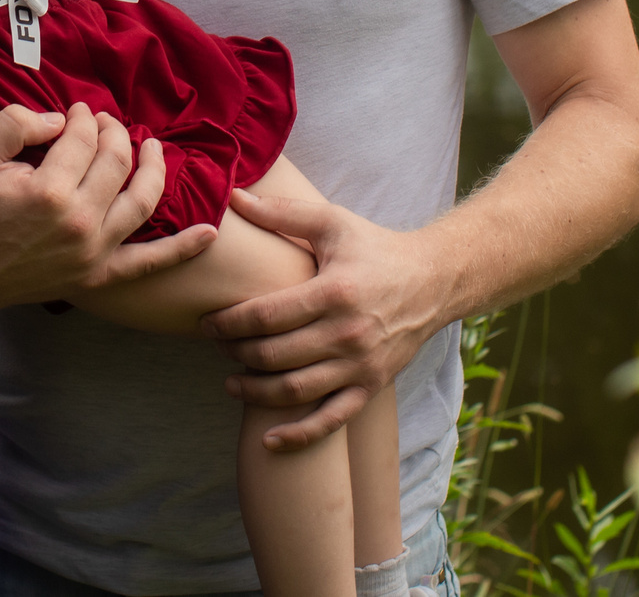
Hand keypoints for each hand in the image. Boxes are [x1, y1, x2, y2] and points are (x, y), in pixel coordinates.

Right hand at [0, 103, 218, 314]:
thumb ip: (18, 122)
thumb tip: (61, 121)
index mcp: (51, 190)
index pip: (83, 138)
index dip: (82, 117)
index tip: (77, 111)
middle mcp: (81, 221)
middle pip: (116, 161)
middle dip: (114, 132)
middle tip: (105, 122)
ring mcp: (95, 251)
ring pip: (142, 201)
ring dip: (154, 169)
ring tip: (154, 147)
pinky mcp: (100, 274)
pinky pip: (150, 263)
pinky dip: (182, 249)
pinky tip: (209, 232)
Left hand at [201, 186, 444, 449]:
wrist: (434, 281)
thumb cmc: (375, 248)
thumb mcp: (332, 223)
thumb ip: (282, 212)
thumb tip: (233, 196)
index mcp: (334, 292)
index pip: (265, 316)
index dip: (228, 322)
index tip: (205, 321)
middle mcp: (347, 334)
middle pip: (273, 355)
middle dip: (235, 353)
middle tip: (215, 345)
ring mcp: (360, 365)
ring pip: (294, 391)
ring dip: (254, 392)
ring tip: (230, 381)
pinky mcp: (371, 386)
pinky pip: (331, 421)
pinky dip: (298, 436)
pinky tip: (268, 442)